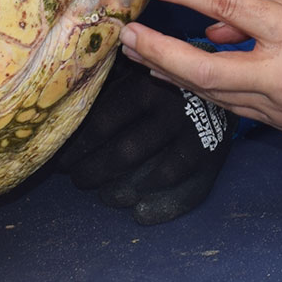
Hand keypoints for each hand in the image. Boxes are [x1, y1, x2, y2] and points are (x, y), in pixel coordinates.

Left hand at [54, 52, 233, 223]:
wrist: (221, 74)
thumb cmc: (161, 74)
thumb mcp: (134, 67)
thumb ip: (105, 81)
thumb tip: (62, 102)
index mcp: (146, 87)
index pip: (100, 126)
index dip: (76, 149)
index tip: (60, 161)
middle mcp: (172, 112)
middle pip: (123, 154)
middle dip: (93, 172)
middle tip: (78, 180)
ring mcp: (196, 137)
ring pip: (152, 177)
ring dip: (122, 192)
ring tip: (104, 195)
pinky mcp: (215, 156)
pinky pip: (190, 190)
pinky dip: (164, 207)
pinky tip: (139, 214)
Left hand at [119, 0, 281, 155]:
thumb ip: (267, 14)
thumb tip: (217, 28)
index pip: (225, 7)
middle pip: (202, 67)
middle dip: (157, 52)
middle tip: (127, 36)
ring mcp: (281, 107)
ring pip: (211, 91)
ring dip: (172, 72)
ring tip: (142, 53)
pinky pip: (233, 105)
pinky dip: (205, 88)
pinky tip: (182, 75)